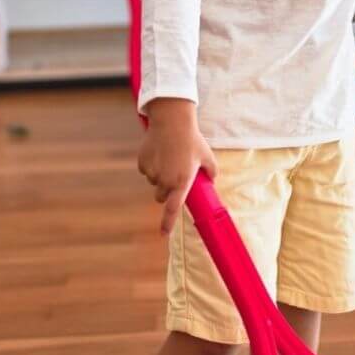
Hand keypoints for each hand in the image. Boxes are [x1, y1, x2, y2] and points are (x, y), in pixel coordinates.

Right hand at [137, 99, 217, 234]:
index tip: (163, 234)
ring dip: (160, 176)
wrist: (172, 120)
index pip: (174, 208)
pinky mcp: (143, 164)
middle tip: (175, 173)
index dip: (168, 223)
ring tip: (169, 157)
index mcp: (182, 181)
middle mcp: (165, 180)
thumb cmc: (192, 139)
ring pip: (154, 183)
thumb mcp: (207, 156)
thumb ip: (211, 171)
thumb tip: (212, 180)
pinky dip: (151, 165)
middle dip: (167, 190)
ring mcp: (152, 173)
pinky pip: (146, 171)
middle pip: (162, 196)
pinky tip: (159, 152)